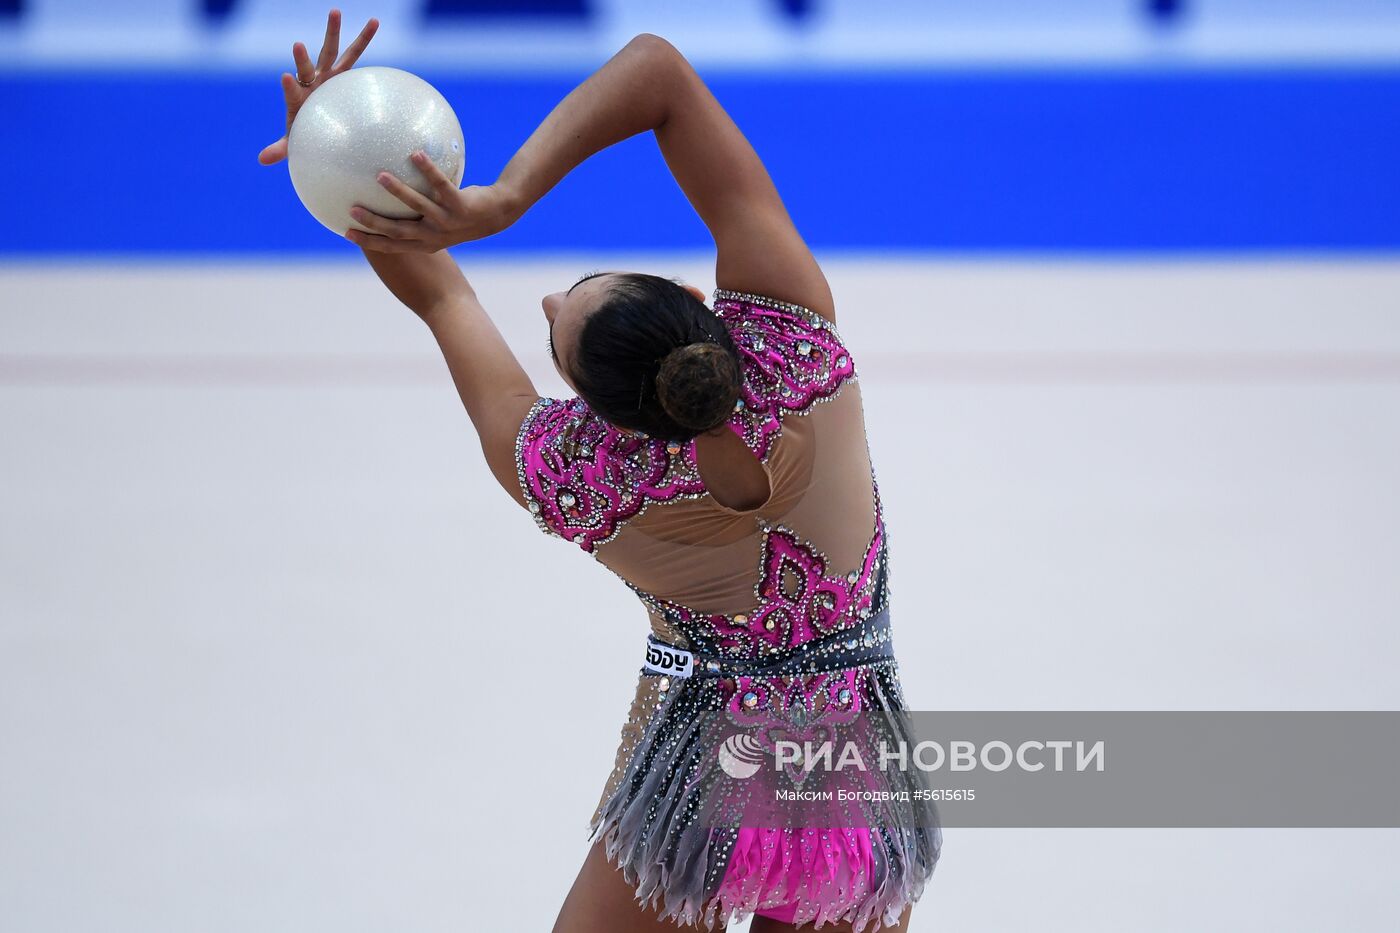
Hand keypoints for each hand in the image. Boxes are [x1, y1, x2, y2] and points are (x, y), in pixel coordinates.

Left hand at [257, 9, 378, 165]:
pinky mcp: (343, 74)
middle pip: (308, 66)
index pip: (292, 92)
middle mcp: (312, 81)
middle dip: (303, 55)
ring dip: (333, 32)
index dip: (289, 86)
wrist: (321, 121)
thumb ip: (279, 149)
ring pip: (333, 52)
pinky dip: (364, 38)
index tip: (285, 77)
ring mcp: (328, 75)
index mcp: (299, 98)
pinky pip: (355, 54)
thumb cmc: (307, 132)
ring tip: (334, 11)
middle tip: (295, 42)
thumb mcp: (294, 142)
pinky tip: (374, 22)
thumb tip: (261, 160)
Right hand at [346, 151, 523, 252]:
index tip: (347, 233)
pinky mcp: (462, 205)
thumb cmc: (460, 214)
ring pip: (419, 207)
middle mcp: (435, 235)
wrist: (497, 214)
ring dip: (398, 192)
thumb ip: (415, 216)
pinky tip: (415, 153)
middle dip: (376, 222)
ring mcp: (448, 221)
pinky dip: (428, 170)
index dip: (370, 241)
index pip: (393, 245)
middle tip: (353, 209)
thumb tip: (386, 194)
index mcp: (426, 243)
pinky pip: (442, 185)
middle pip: (400, 231)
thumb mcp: (436, 221)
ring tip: (380, 176)